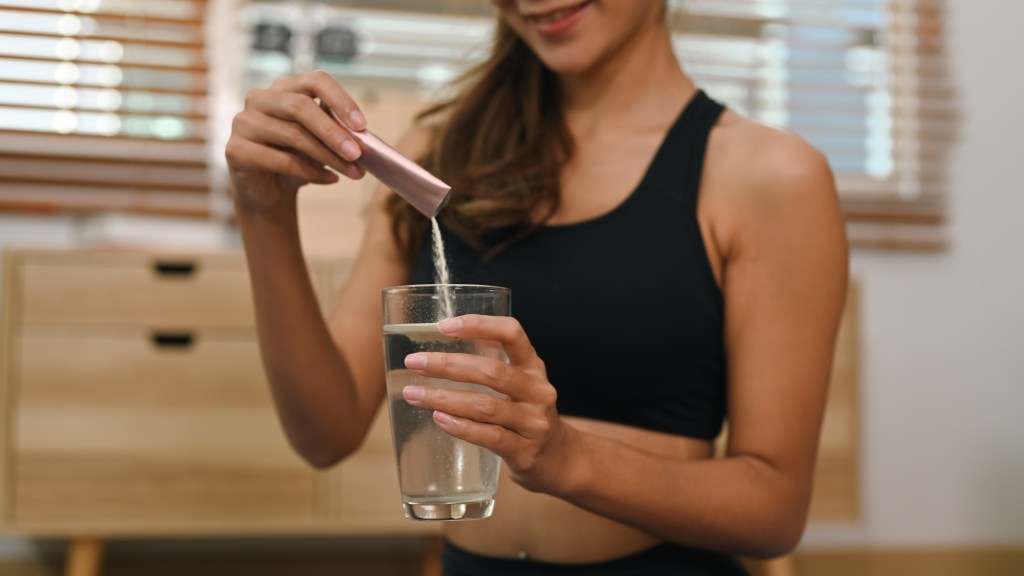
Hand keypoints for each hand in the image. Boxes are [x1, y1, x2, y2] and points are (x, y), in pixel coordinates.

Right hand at [225, 71, 367, 209]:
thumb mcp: (320, 142)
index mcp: (284, 88)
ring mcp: (244, 122)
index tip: (361, 126)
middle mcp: (260, 98)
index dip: (341, 100)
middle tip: (358, 154)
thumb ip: (336, 132)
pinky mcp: (236, 149)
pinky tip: (329, 180)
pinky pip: (281, 160)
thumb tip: (362, 137)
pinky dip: (310, 173)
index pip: (315, 80)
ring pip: (293, 135)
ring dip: (328, 157)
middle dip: (334, 132)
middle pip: (301, 106)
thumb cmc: (297, 160)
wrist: (268, 191)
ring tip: (351, 172)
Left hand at [401, 315, 576, 493]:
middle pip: (492, 371)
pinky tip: (439, 419)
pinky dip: (461, 427)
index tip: (443, 326)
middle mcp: (538, 390)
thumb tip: (447, 337)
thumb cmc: (527, 414)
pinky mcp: (525, 452)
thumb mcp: (521, 382)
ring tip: (414, 394)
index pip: (512, 334)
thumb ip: (493, 361)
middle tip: (414, 362)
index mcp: (533, 366)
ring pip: (486, 406)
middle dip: (448, 365)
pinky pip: (490, 436)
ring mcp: (533, 423)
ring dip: (444, 398)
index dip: (479, 325)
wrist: (558, 459)